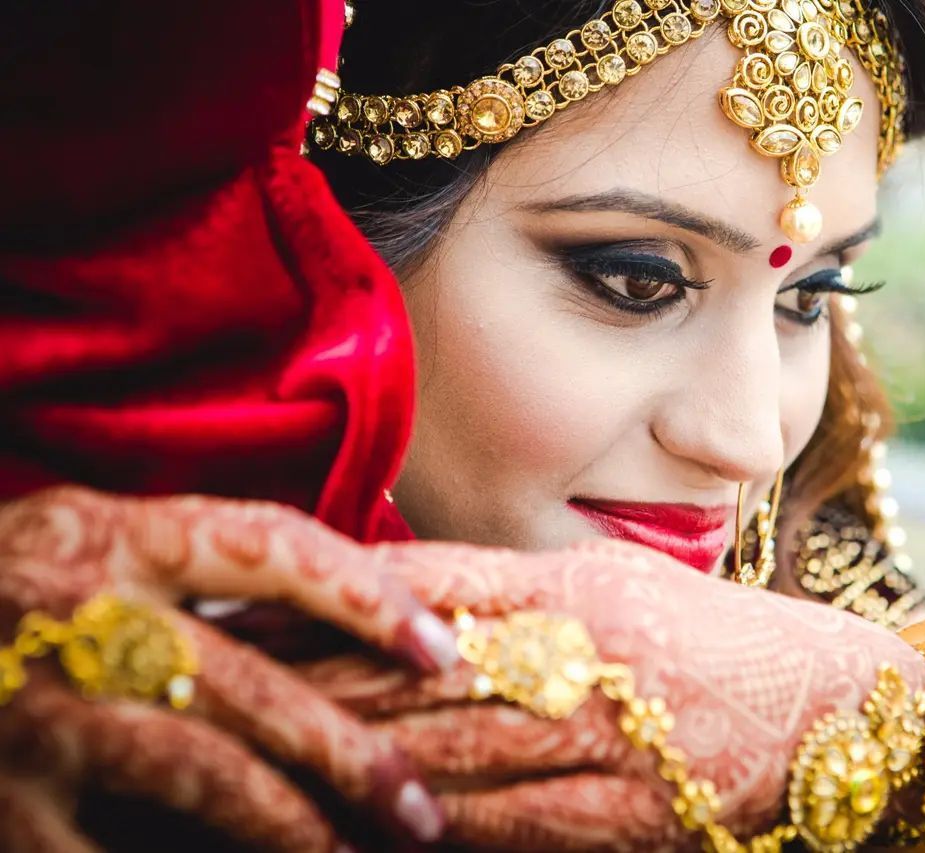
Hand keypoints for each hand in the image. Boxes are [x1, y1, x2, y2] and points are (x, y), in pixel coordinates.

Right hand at [0, 486, 457, 851]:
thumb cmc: (13, 585)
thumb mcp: (98, 541)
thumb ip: (203, 569)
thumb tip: (361, 606)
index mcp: (117, 536)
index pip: (273, 549)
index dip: (367, 597)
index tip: (440, 651)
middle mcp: (79, 615)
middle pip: (251, 687)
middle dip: (350, 755)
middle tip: (422, 809)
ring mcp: (31, 712)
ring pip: (199, 775)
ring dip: (291, 827)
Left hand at [300, 537, 924, 850]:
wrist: (842, 704)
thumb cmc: (722, 641)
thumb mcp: (627, 590)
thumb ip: (525, 595)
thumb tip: (416, 609)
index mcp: (583, 584)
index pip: (435, 580)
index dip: (338, 592)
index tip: (255, 600)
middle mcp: (594, 649)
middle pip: (428, 667)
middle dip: (323, 678)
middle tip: (232, 682)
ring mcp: (621, 733)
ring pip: (464, 747)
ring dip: (368, 759)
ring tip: (282, 761)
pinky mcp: (646, 811)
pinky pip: (531, 822)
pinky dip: (459, 828)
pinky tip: (398, 830)